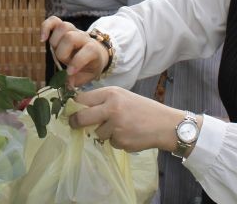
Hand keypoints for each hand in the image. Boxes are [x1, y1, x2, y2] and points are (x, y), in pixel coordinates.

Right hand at [41, 16, 107, 85]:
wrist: (97, 52)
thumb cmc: (90, 65)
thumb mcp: (89, 76)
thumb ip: (78, 80)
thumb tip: (67, 84)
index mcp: (93, 50)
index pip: (88, 50)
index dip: (78, 61)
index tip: (69, 72)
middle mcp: (84, 37)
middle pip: (70, 37)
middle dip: (62, 52)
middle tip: (63, 61)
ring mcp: (74, 30)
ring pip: (62, 27)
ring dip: (55, 41)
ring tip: (55, 51)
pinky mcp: (64, 27)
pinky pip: (54, 20)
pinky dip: (46, 27)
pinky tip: (42, 39)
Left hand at [69, 86, 186, 151]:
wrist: (165, 124)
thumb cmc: (143, 108)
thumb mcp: (123, 97)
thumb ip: (103, 101)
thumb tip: (80, 108)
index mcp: (111, 94)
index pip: (83, 99)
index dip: (74, 106)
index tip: (70, 112)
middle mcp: (112, 108)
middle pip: (82, 117)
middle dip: (76, 123)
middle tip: (74, 125)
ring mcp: (116, 126)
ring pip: (97, 132)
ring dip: (104, 133)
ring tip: (122, 127)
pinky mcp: (120, 141)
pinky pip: (110, 142)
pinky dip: (117, 140)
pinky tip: (129, 134)